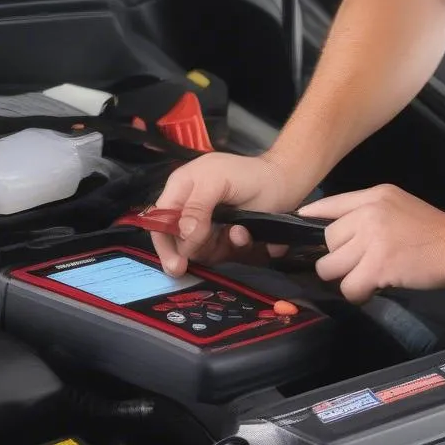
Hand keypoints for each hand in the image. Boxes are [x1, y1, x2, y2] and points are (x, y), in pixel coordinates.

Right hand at [152, 152, 300, 274]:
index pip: (159, 219)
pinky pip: (223, 251)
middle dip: (189, 251)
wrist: (285, 181)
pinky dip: (235, 245)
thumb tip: (183, 234)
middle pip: (176, 241)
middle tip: (187, 269)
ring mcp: (209, 224)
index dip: (163, 242)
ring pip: (200, 250)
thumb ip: (197, 206)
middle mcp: (190, 207)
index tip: (175, 263)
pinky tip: (245, 233)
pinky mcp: (226, 236)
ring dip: (217, 247)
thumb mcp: (217, 181)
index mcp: (181, 187)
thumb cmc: (249, 175)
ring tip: (238, 232)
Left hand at [299, 184, 444, 302]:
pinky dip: (358, 294)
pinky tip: (373, 290)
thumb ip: (369, 212)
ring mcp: (373, 239)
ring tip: (366, 279)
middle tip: (359, 266)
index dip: (309, 219)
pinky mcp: (379, 265)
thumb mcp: (399, 206)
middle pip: (327, 240)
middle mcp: (369, 213)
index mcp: (374, 196)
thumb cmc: (434, 231)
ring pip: (331, 266)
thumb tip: (338, 233)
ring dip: (345, 278)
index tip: (298, 235)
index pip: (327, 205)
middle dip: (338, 258)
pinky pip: (348, 286)